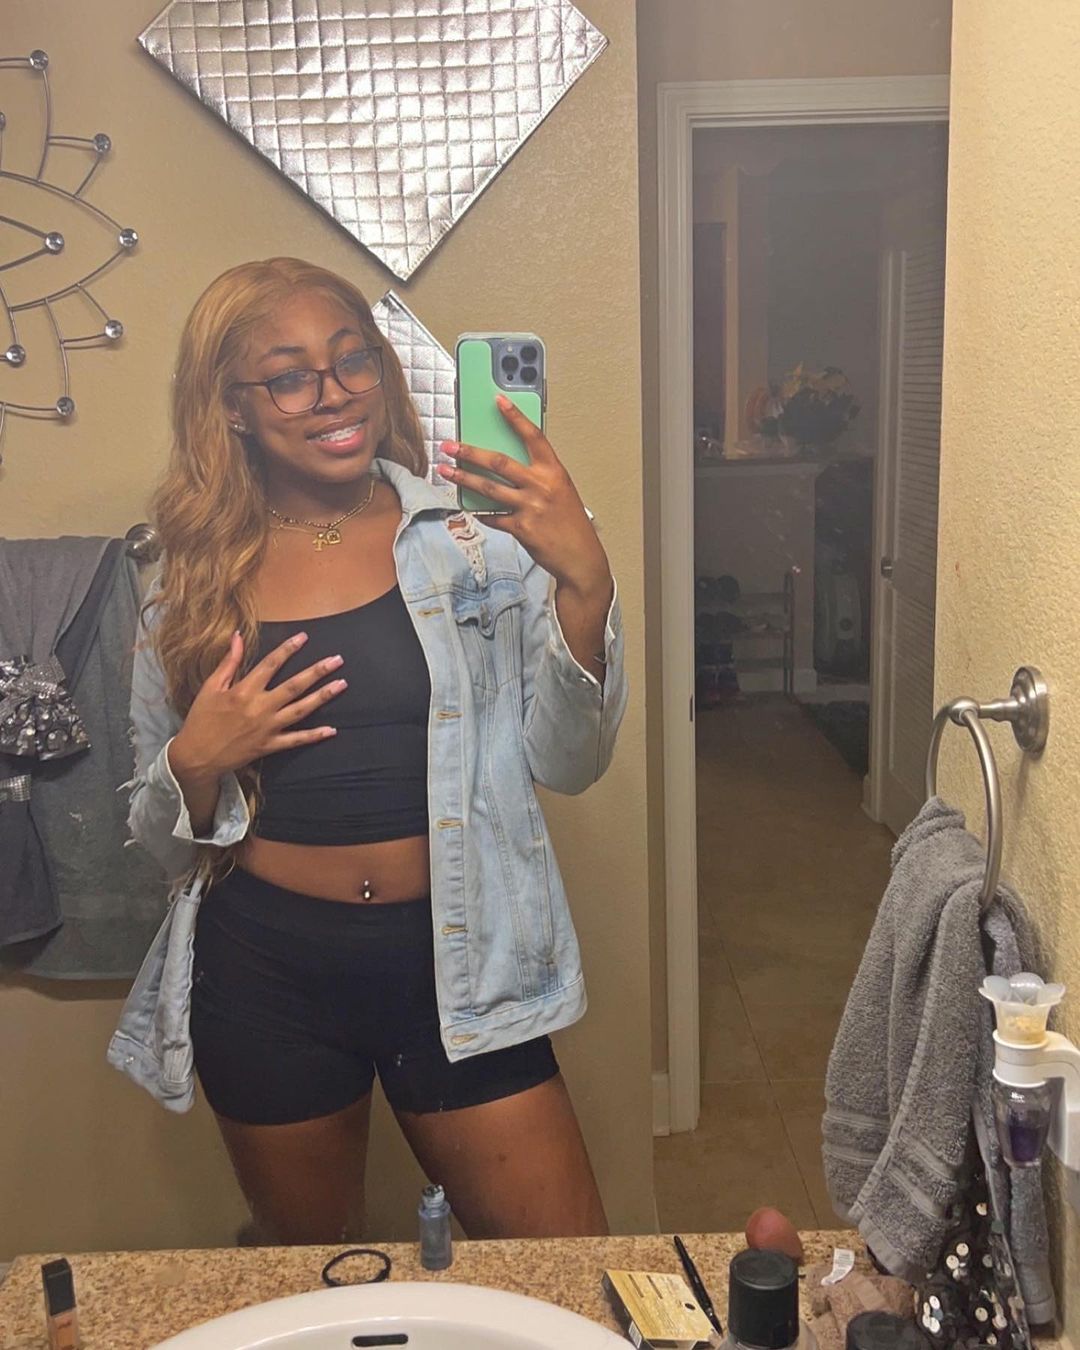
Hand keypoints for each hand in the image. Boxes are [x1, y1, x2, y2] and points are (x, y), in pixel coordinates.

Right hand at [168, 631, 345, 783]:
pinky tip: (332, 729)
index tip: (304, 637)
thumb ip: (228, 662)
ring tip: (342, 684)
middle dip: (317, 671)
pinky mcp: (269, 746)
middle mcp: (259, 708)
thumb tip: (237, 635)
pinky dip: (314, 735)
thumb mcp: (210, 687)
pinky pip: (296, 740)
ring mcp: (267, 728)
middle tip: (337, 660)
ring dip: (322, 697)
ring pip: (300, 710)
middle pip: (294, 686)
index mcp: (244, 691)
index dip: (288, 649)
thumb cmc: (201, 719)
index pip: (270, 665)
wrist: (196, 756)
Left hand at [437, 395, 611, 601]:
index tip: (498, 401)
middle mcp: (541, 486)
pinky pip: (493, 517)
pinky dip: (481, 513)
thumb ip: (538, 477)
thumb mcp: (561, 492)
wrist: (580, 557)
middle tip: (450, 446)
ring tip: (447, 471)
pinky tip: (471, 508)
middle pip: (499, 462)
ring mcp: (530, 507)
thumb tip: (507, 467)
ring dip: (464, 479)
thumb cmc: (571, 525)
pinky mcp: (520, 528)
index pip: (533, 436)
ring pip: (488, 488)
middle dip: (470, 452)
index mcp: (554, 472)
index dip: (515, 417)